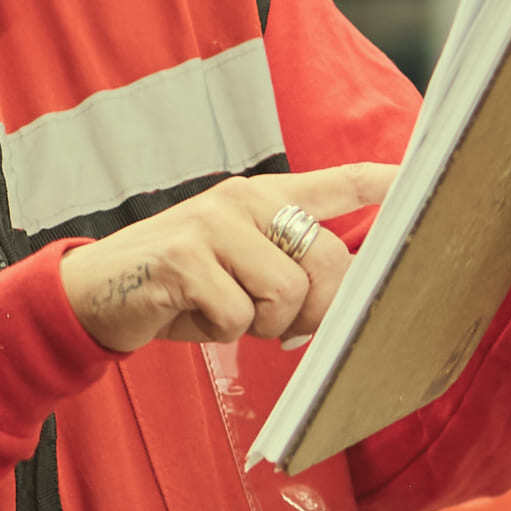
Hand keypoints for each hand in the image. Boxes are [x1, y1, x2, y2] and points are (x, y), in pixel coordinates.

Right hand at [66, 166, 391, 352]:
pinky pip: (240, 315)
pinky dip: (219, 331)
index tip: (420, 180)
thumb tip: (342, 308)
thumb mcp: (234, 268)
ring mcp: (211, 224)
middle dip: (314, 312)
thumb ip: (285, 270)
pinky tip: (189, 314)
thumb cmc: (175, 288)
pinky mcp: (185, 258)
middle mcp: (240, 200)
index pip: (334, 184)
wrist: (91, 292)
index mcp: (258, 198)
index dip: (382, 183)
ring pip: (287, 295)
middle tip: (275, 327)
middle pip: (327, 261)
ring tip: (221, 314)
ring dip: (261, 326)